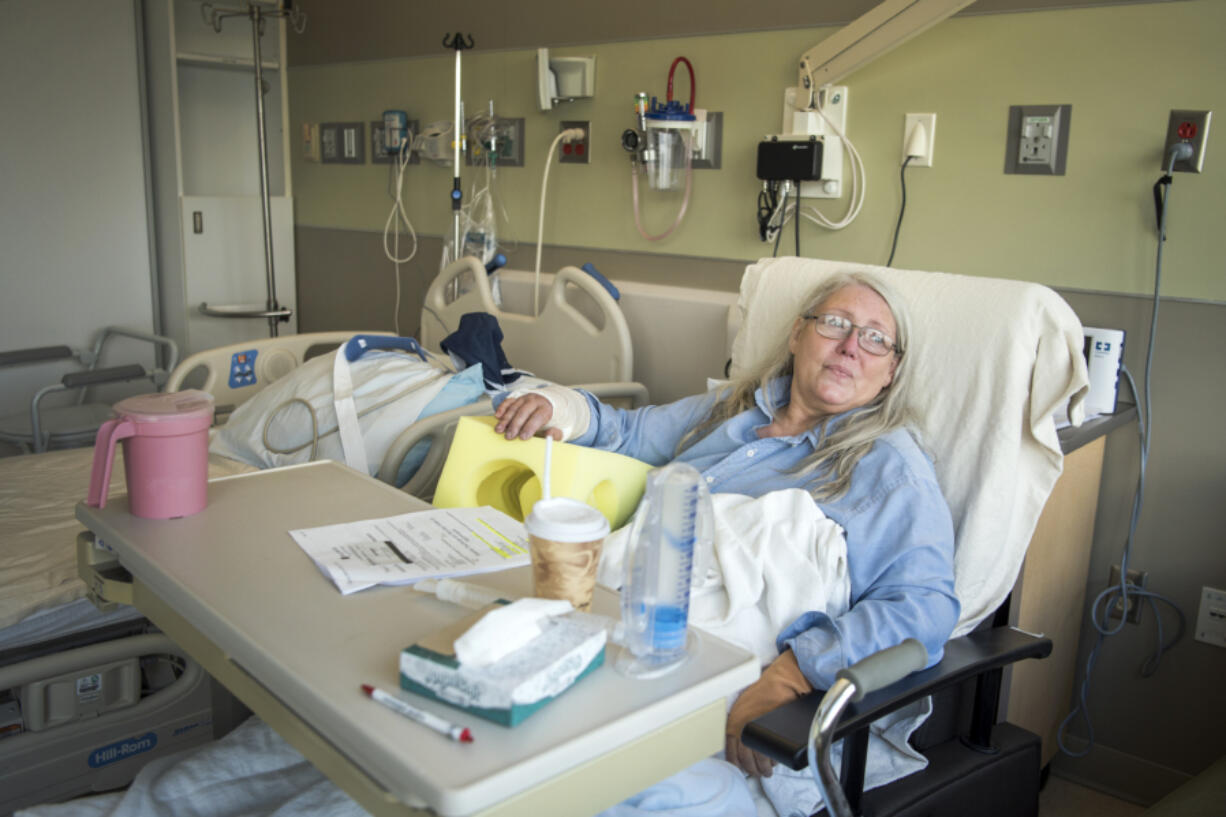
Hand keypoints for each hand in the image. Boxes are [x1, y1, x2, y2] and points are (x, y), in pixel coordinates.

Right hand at [493, 393, 561, 440]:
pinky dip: (502, 408)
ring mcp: (525, 398)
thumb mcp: (559, 429)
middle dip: (515, 425)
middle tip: (509, 436)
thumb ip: (556, 434)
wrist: (549, 405)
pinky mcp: (517, 398)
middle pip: (524, 411)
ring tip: (499, 430)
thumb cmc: (552, 421)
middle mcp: (535, 401)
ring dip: (506, 419)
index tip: (523, 437)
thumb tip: (549, 434)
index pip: (538, 417)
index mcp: (546, 408)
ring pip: (514, 407)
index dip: (530, 427)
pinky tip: (497, 416)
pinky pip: (508, 401)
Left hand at [725, 649, 812, 777]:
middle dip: (751, 768)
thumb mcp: (747, 704)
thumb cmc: (766, 689)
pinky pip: (769, 754)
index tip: (740, 767)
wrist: (781, 681)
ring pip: (757, 759)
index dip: (736, 762)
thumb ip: (743, 720)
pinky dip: (772, 761)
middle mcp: (741, 727)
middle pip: (744, 758)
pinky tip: (774, 762)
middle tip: (757, 772)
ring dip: (763, 768)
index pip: (730, 750)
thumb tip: (744, 739)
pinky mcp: (769, 732)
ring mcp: (755, 730)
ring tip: (768, 770)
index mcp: (733, 720)